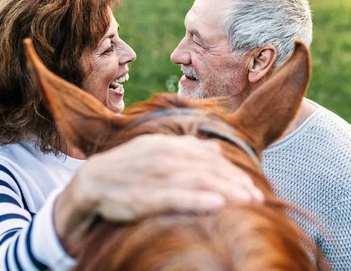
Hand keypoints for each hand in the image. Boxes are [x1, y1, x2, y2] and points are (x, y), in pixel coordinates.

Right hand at [53, 134, 263, 254]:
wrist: (92, 181)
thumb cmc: (129, 167)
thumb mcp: (156, 148)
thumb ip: (186, 147)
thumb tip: (215, 148)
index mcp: (169, 145)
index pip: (209, 158)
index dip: (232, 171)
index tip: (251, 185)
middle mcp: (165, 157)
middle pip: (208, 170)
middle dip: (235, 183)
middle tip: (258, 197)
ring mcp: (155, 177)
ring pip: (197, 182)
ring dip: (226, 191)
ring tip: (248, 201)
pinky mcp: (144, 198)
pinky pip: (175, 199)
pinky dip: (197, 201)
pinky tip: (217, 205)